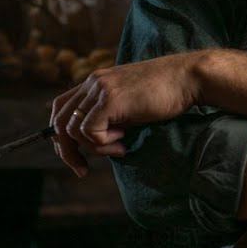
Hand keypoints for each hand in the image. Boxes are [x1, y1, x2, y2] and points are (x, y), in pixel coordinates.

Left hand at [49, 53, 202, 176]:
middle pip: (58, 122)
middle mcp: (93, 83)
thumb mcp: (129, 104)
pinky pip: (90, 132)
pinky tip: (124, 140)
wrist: (187, 78)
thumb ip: (109, 117)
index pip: (60, 108)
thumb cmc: (165, 94)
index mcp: (95, 82)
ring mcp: (100, 89)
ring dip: (95, 148)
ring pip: (73, 130)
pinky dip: (103, 144)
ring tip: (120, 145)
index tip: (74, 156)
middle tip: (82, 169)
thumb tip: (93, 143)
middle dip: (66, 151)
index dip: (60, 136)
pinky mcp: (110, 99)